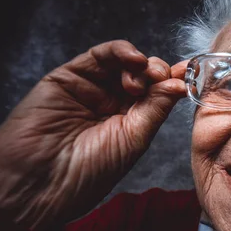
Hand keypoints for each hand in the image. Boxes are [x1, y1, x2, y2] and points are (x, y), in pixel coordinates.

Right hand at [0, 40, 187, 229]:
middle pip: (143, 76)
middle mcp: (111, 104)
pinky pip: (99, 55)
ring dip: (142, 63)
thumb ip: (155, 108)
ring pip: (124, 63)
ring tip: (147, 74)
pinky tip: (135, 59)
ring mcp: (91, 88)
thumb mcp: (133, 139)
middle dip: (159, 73)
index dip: (172, 83)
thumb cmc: (88, 170)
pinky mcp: (70, 75)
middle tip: (164, 79)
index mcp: (129, 122)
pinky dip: (121, 51)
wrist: (40, 179)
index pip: (156, 95)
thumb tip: (179, 84)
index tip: (190, 75)